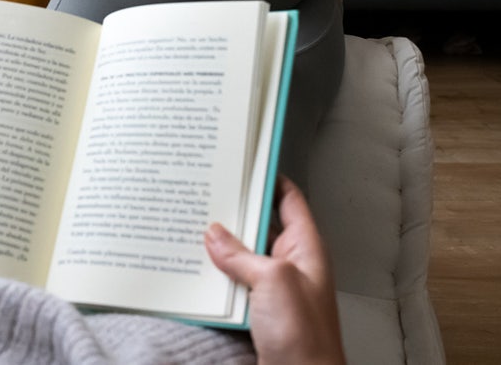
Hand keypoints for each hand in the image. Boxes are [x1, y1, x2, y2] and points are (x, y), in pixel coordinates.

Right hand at [205, 176, 345, 364]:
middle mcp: (291, 265)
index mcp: (306, 248)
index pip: (289, 200)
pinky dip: (216, 276)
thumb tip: (216, 234)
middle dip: (234, 213)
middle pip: (260, 226)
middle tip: (208, 194)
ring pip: (243, 256)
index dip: (268, 178)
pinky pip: (234, 284)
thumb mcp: (273, 281)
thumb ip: (242, 254)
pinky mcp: (259, 312)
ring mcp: (275, 289)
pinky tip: (198, 271)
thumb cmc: (305, 338)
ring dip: (221, 247)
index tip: (243, 162)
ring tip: (194, 229)